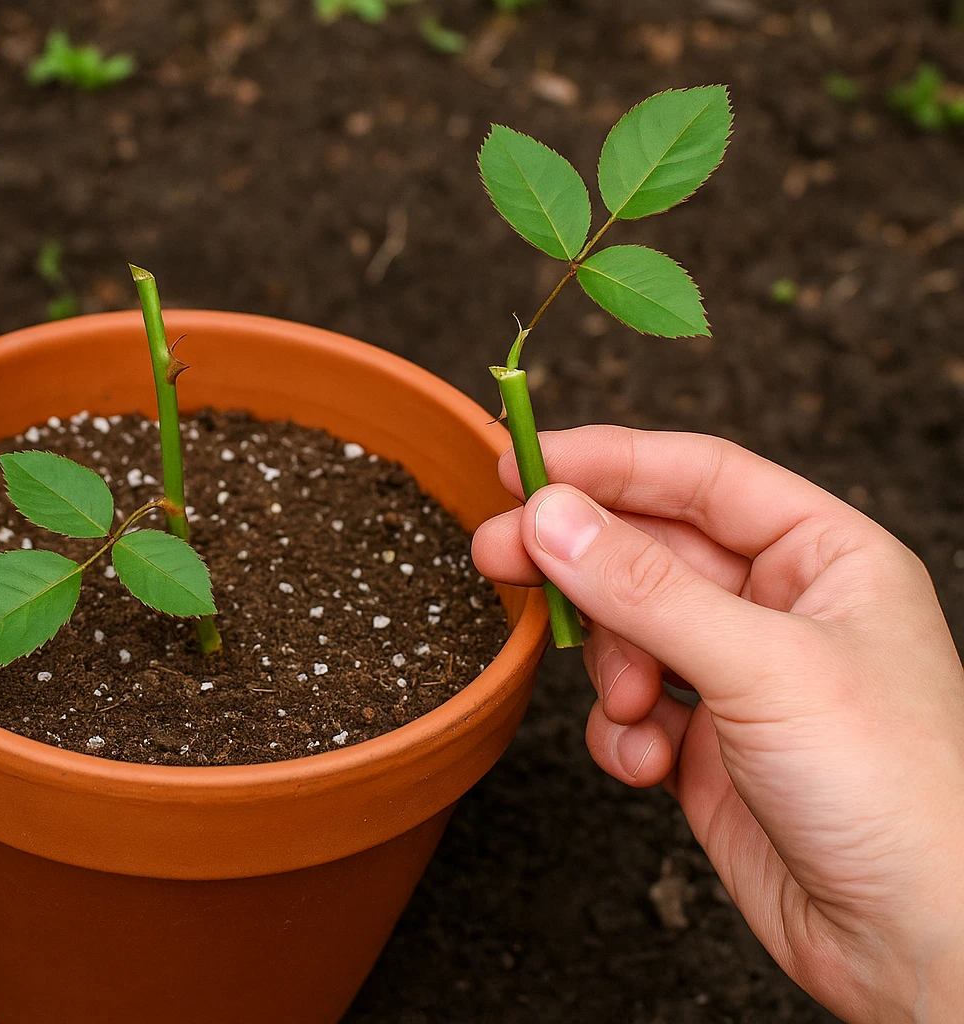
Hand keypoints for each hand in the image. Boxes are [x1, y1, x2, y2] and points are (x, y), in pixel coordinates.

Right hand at [473, 426, 963, 1022]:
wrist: (915, 943)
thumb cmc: (898, 792)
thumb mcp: (763, 667)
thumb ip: (644, 588)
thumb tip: (551, 517)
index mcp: (826, 556)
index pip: (700, 478)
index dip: (607, 463)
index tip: (520, 464)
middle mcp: (781, 608)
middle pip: (649, 550)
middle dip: (579, 563)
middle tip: (496, 555)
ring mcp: (740, 678)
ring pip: (627, 630)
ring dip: (609, 666)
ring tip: (630, 706)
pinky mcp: (707, 747)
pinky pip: (629, 710)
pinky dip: (620, 734)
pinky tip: (647, 763)